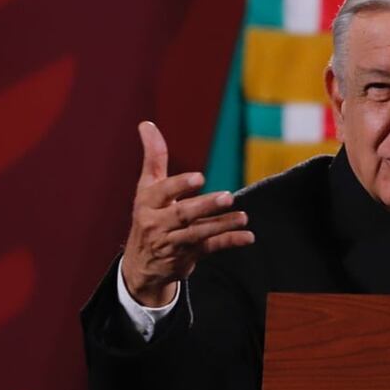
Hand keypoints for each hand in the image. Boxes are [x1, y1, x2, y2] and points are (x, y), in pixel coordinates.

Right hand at [121, 121, 253, 305]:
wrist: (142, 265)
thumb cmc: (149, 216)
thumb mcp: (147, 188)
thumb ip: (153, 158)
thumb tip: (146, 124)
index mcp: (147, 203)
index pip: (161, 193)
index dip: (179, 185)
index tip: (199, 178)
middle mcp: (157, 224)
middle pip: (182, 214)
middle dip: (205, 206)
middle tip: (228, 196)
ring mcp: (173, 242)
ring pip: (198, 233)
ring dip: (222, 224)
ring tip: (243, 217)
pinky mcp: (188, 256)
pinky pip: (211, 248)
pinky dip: (230, 241)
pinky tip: (248, 237)